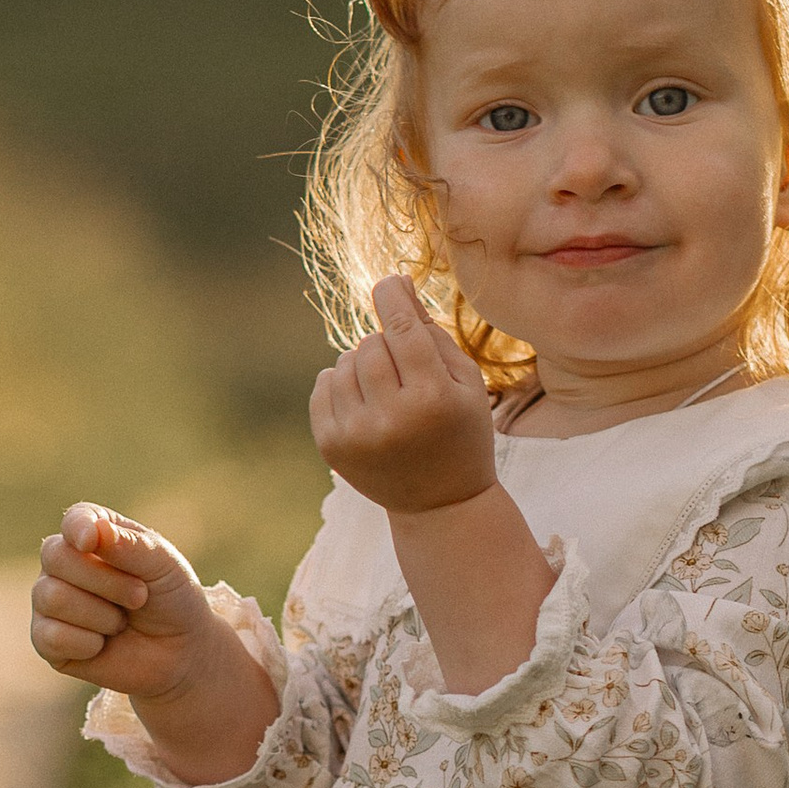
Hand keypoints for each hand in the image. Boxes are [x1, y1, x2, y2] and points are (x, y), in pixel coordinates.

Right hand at [31, 503, 223, 703]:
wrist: (179, 653)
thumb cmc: (170, 599)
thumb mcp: (163, 566)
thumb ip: (130, 545)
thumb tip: (94, 530)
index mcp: (92, 533)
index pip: (74, 520)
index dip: (78, 528)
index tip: (90, 541)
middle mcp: (62, 563)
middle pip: (56, 557)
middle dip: (106, 582)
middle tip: (140, 597)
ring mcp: (49, 601)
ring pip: (52, 597)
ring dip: (101, 616)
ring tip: (121, 623)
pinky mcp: (45, 640)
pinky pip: (50, 637)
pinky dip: (87, 644)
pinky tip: (101, 645)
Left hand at [311, 277, 498, 513]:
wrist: (441, 504)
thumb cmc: (460, 432)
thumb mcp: (465, 383)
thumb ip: (432, 332)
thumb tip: (396, 284)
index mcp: (432, 398)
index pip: (401, 328)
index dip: (392, 296)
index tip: (388, 283)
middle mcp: (392, 417)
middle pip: (371, 344)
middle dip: (386, 345)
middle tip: (405, 369)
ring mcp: (358, 434)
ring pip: (344, 362)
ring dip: (362, 365)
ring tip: (385, 390)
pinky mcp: (332, 446)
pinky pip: (323, 385)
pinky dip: (340, 383)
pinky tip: (363, 401)